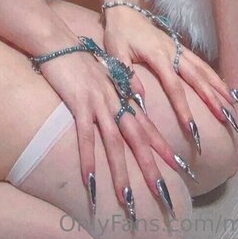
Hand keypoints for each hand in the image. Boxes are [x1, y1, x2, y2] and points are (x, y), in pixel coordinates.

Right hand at [35, 37, 181, 220]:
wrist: (58, 41)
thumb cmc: (78, 60)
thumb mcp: (103, 77)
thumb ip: (116, 94)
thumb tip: (126, 110)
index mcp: (122, 96)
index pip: (147, 126)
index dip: (163, 147)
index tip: (179, 168)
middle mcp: (115, 101)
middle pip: (137, 139)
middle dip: (150, 167)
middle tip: (163, 193)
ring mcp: (98, 102)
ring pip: (114, 143)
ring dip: (120, 172)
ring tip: (127, 198)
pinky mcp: (79, 102)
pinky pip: (85, 135)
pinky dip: (88, 158)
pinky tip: (90, 180)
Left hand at [102, 5, 236, 149]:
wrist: (124, 10)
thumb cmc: (118, 33)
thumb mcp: (116, 53)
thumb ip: (126, 75)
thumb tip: (139, 99)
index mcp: (158, 55)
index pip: (173, 85)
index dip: (183, 106)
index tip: (191, 126)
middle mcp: (173, 51)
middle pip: (196, 77)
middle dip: (211, 98)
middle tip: (225, 117)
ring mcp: (179, 48)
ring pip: (203, 69)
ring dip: (218, 86)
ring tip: (232, 105)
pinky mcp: (180, 47)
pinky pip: (201, 63)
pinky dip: (213, 76)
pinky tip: (223, 87)